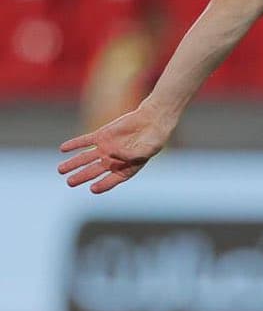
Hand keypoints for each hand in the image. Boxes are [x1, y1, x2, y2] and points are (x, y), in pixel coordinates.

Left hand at [58, 103, 173, 193]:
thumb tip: (112, 153)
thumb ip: (130, 154)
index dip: (102, 185)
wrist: (152, 121)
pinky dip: (74, 145)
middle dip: (81, 176)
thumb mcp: (147, 149)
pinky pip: (85, 141)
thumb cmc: (154, 139)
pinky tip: (63, 149)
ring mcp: (106, 148)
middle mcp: (113, 161)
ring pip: (86, 158)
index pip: (111, 180)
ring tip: (60, 170)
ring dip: (73, 163)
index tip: (93, 189)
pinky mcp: (102, 135)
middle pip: (94, 171)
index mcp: (126, 169)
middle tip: (70, 182)